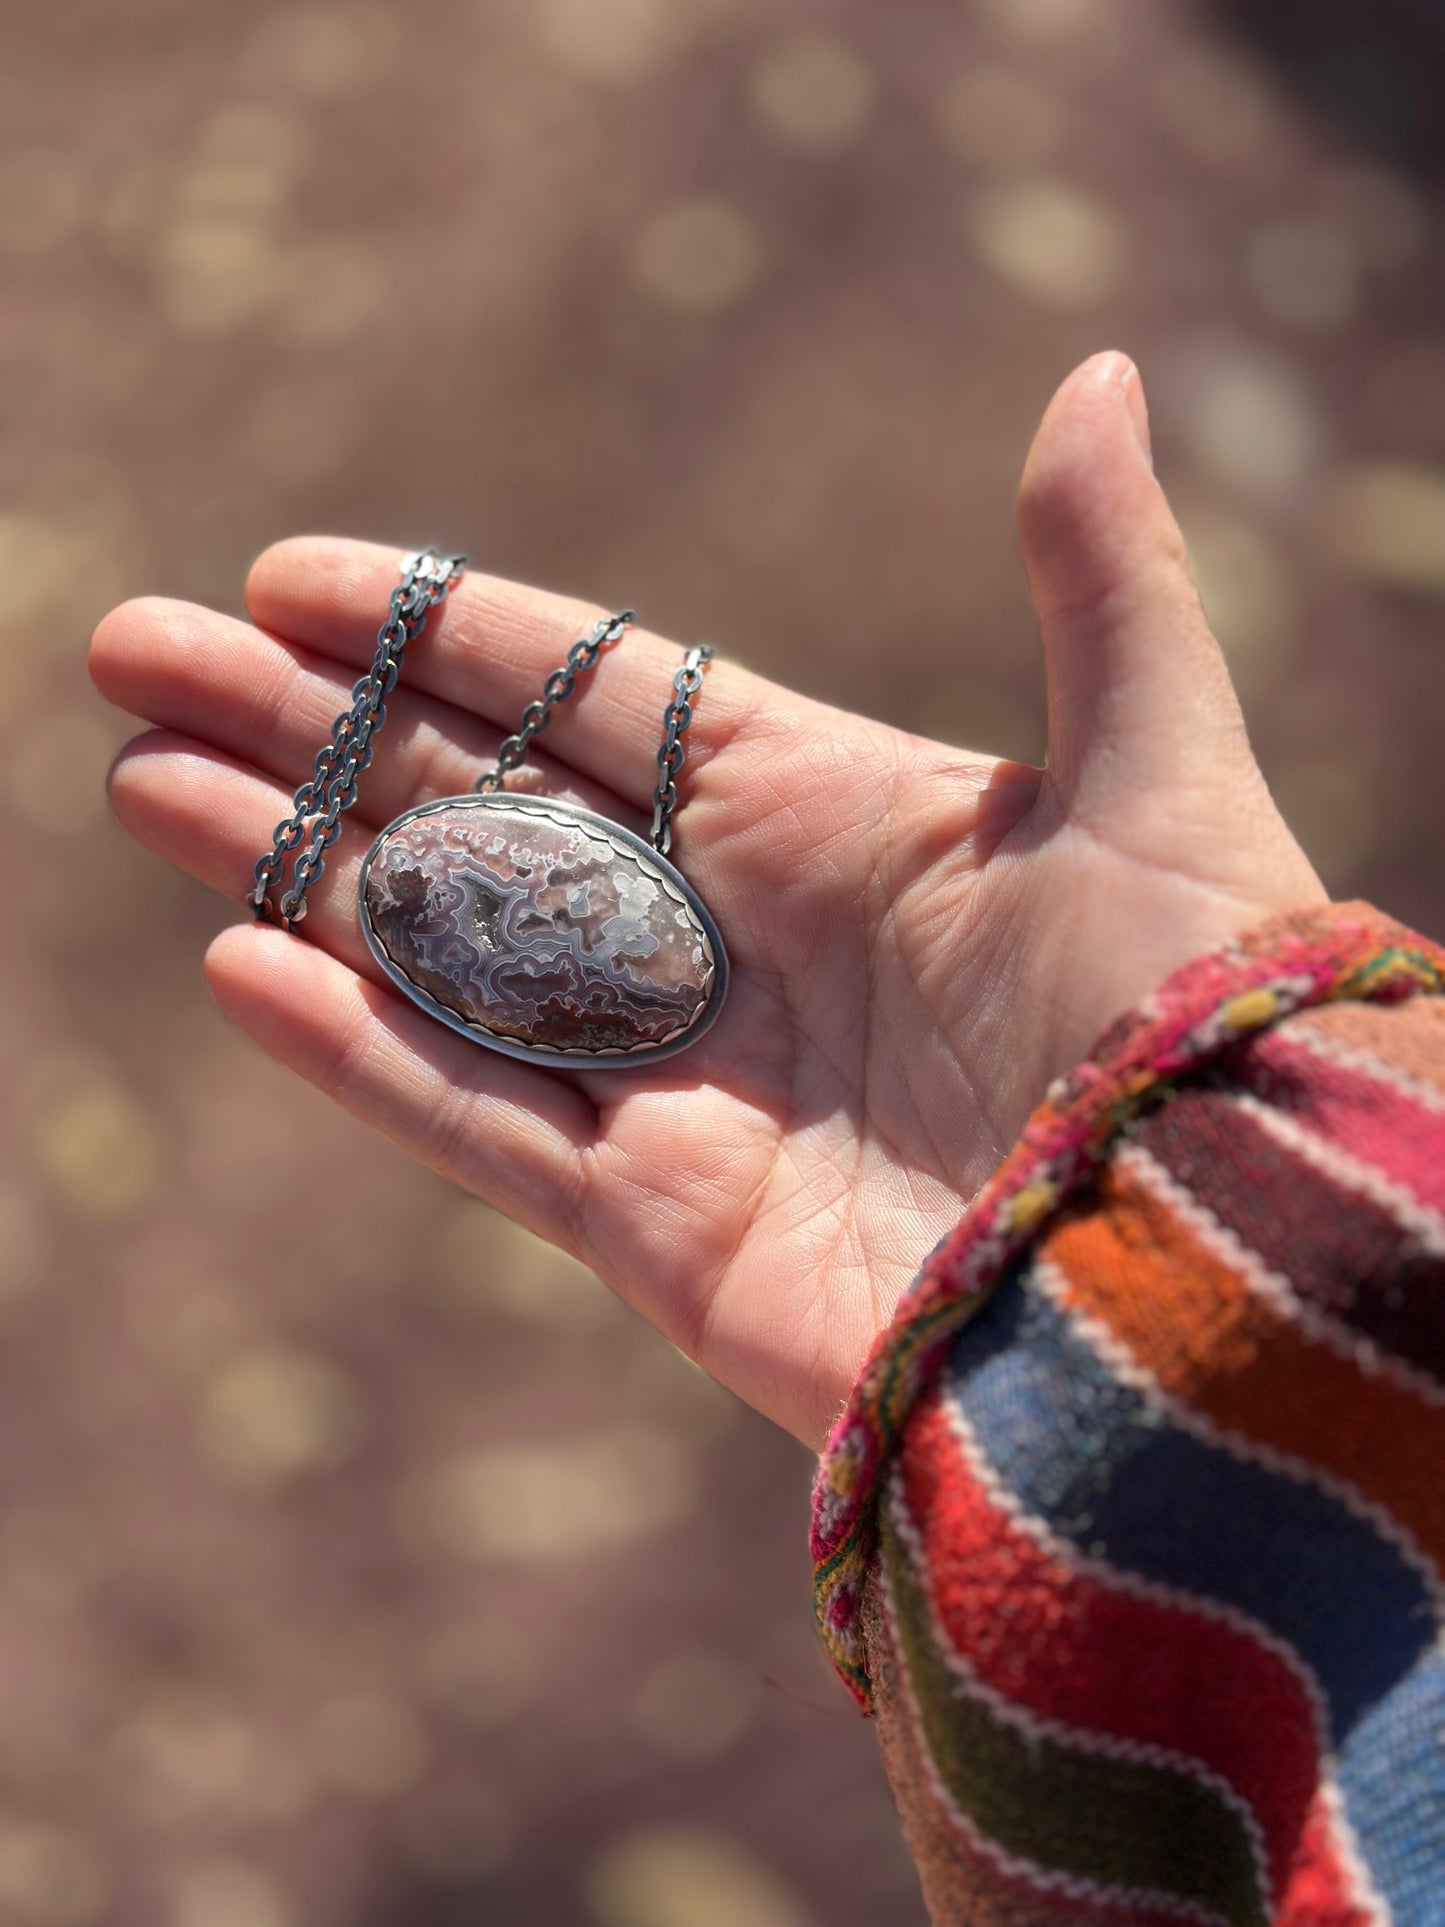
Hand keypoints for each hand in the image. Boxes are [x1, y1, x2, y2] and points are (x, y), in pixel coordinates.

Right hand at [91, 353, 1321, 1450]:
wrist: (1211, 1277)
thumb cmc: (1196, 1017)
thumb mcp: (1162, 769)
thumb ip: (1103, 582)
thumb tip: (1105, 376)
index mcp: (826, 812)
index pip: (591, 696)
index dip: (444, 632)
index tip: (296, 575)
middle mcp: (733, 939)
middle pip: (479, 807)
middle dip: (311, 728)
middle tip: (139, 651)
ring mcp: (682, 1083)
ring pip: (444, 952)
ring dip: (291, 866)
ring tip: (139, 778)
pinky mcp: (655, 1223)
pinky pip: (473, 1121)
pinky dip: (356, 1051)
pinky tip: (234, 962)